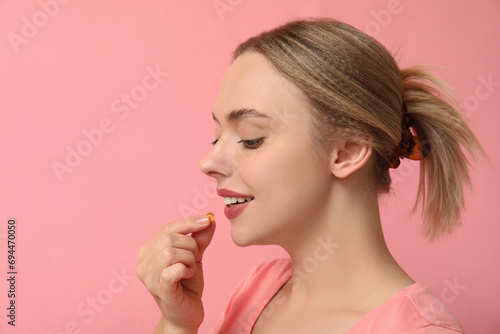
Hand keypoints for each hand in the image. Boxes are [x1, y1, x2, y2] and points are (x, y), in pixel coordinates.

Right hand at [137, 214, 215, 331]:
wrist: (187, 313)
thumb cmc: (187, 284)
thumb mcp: (195, 256)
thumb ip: (200, 237)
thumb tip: (209, 219)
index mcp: (148, 251)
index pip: (166, 228)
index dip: (188, 222)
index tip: (207, 220)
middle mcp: (143, 263)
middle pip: (169, 238)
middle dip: (190, 245)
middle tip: (195, 259)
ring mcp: (149, 277)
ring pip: (171, 252)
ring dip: (189, 259)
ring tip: (191, 269)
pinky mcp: (159, 289)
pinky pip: (173, 269)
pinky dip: (185, 269)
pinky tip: (187, 275)